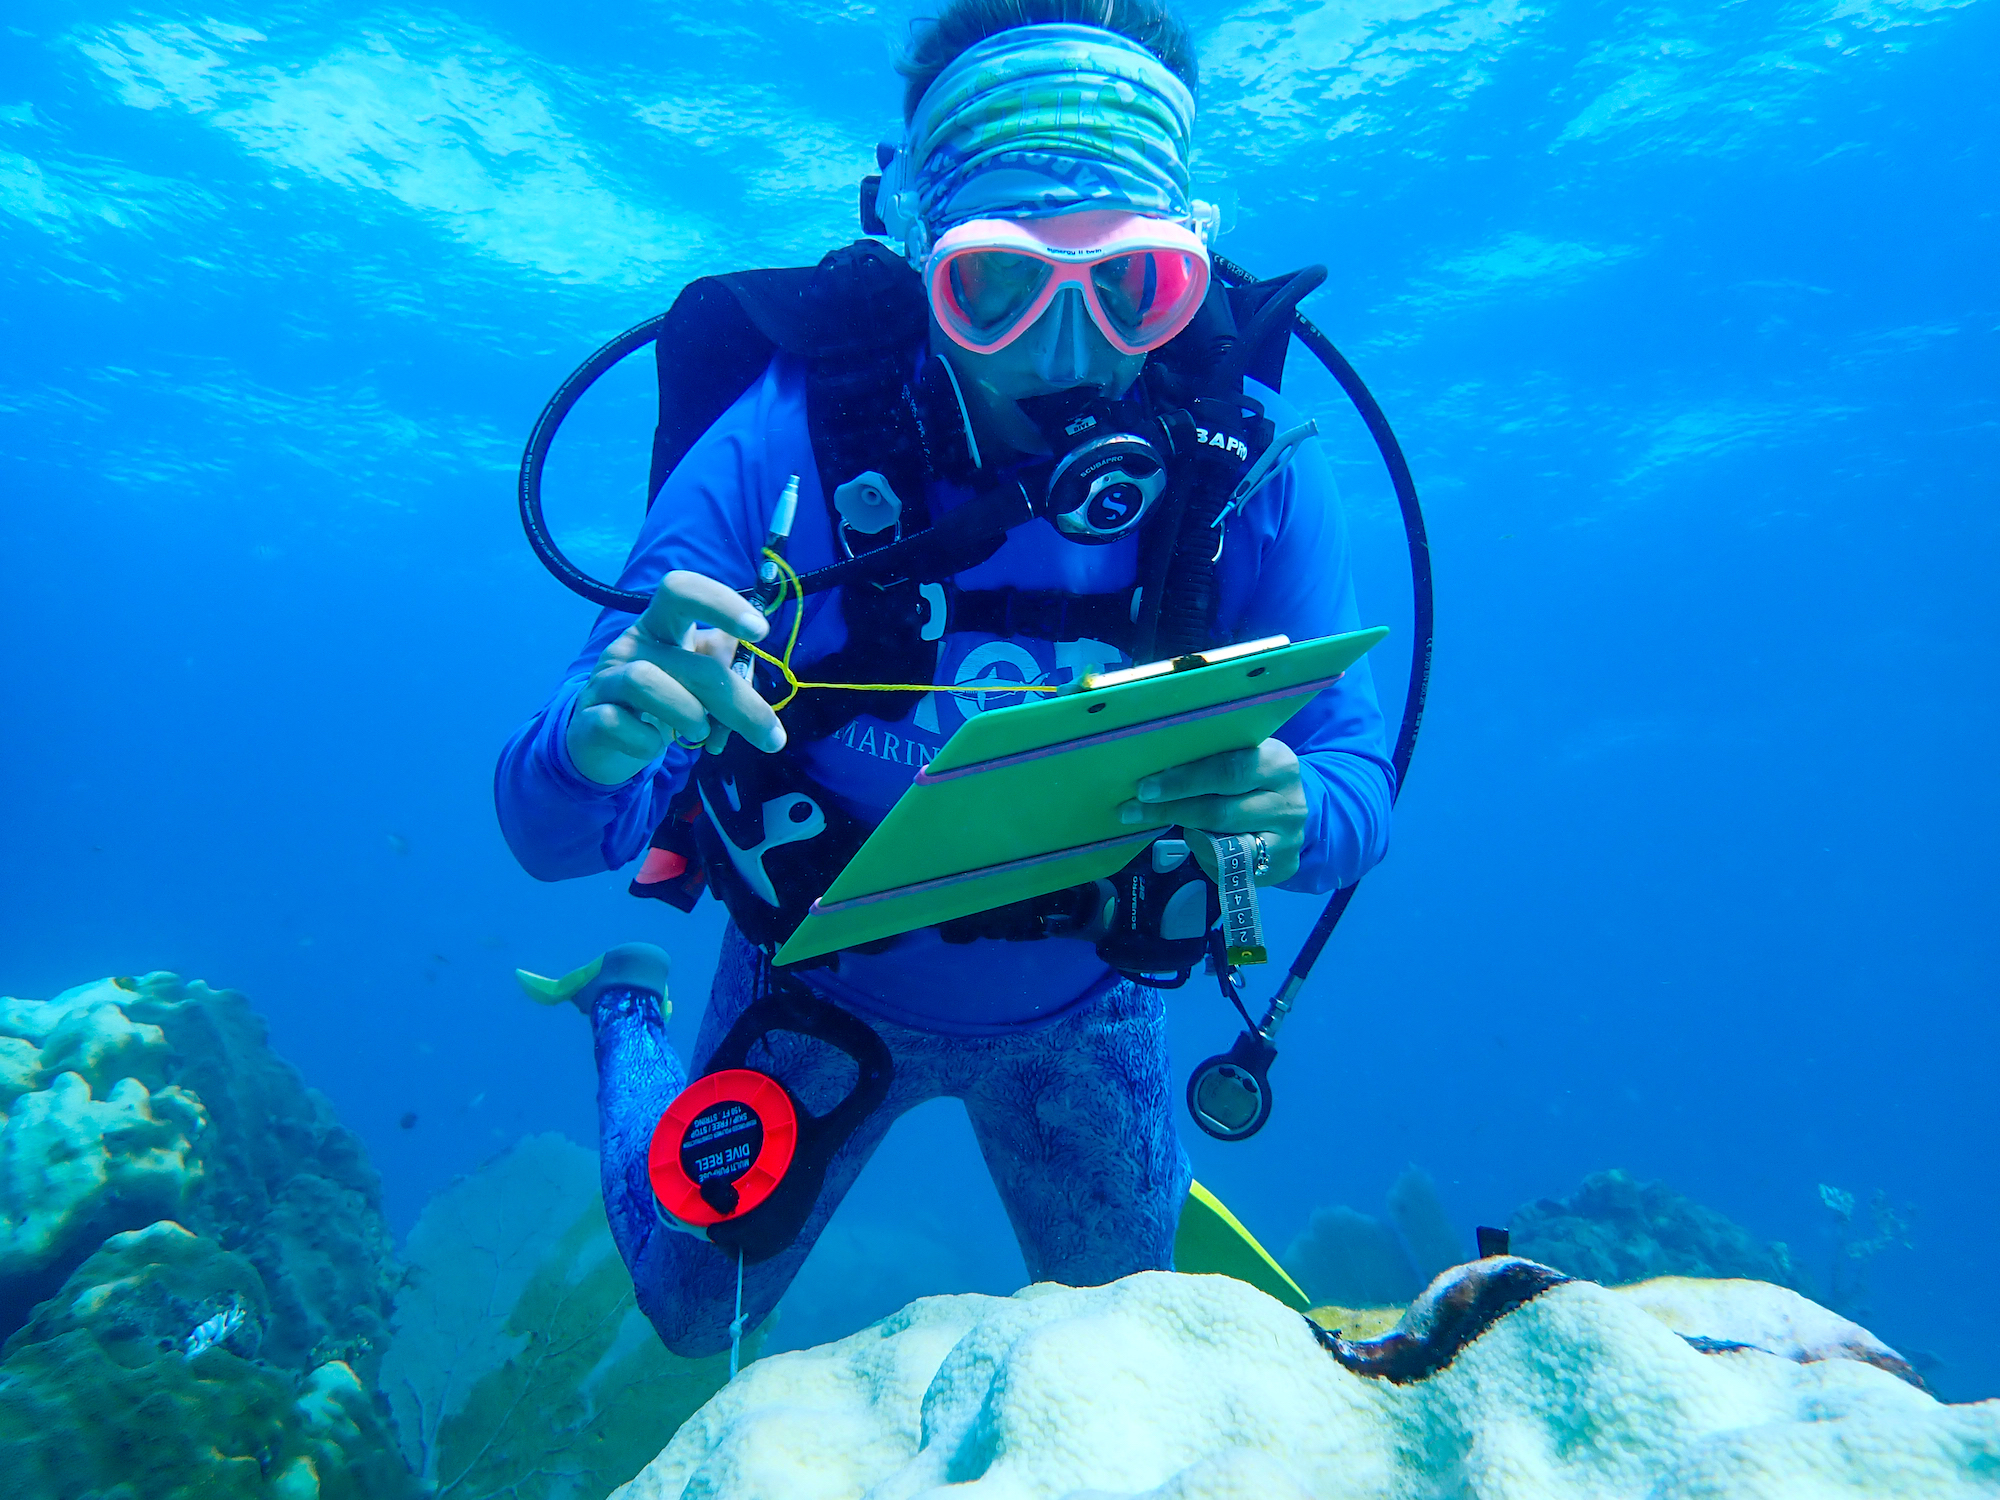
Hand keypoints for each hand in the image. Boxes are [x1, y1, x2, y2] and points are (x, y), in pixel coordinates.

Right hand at [566, 570, 784, 785]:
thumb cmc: (664, 700)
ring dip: (689, 716)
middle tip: (772, 737)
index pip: (680, 590)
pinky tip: (653, 745)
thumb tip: (752, 683)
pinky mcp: (588, 717)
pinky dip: (645, 743)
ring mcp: (606, 679)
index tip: (760, 631)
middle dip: (741, 703)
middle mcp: (631, 644)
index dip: (721, 603)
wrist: (603, 739)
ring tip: (699, 732)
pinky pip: (617, 724)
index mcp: (661, 625)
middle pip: (694, 662)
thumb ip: (730, 673)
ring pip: (647, 683)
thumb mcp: (697, 679)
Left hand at [1116, 739, 1305, 885]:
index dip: (1182, 781)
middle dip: (1171, 810)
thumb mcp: (1241, 758)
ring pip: (1222, 845)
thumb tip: (1150, 767)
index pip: (1226, 771)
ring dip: (1189, 835)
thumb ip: (1208, 760)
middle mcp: (1289, 803)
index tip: (1144, 788)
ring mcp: (1288, 840)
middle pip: (1219, 811)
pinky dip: (1206, 855)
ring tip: (1170, 823)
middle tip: (1132, 810)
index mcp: (1277, 763)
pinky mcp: (1281, 868)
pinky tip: (1199, 842)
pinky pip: (1229, 868)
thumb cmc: (1251, 779)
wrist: (1290, 810)